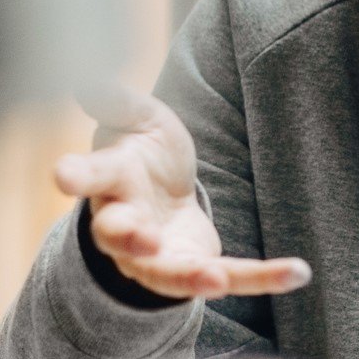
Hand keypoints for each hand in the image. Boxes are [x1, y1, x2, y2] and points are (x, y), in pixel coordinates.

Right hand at [56, 86, 311, 300]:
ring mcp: (155, 256)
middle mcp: (125, 224)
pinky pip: (229, 276)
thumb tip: (87, 80)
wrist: (163, 194)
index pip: (89, 175)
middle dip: (127, 238)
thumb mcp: (138, 117)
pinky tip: (298, 272)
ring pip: (165, 272)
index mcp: (111, 179)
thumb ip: (118, 102)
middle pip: (117, 235)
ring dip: (188, 277)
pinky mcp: (194, 267)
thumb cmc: (143, 150)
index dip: (76, 174)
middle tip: (141, 238)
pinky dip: (263, 278)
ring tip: (214, 278)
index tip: (61, 174)